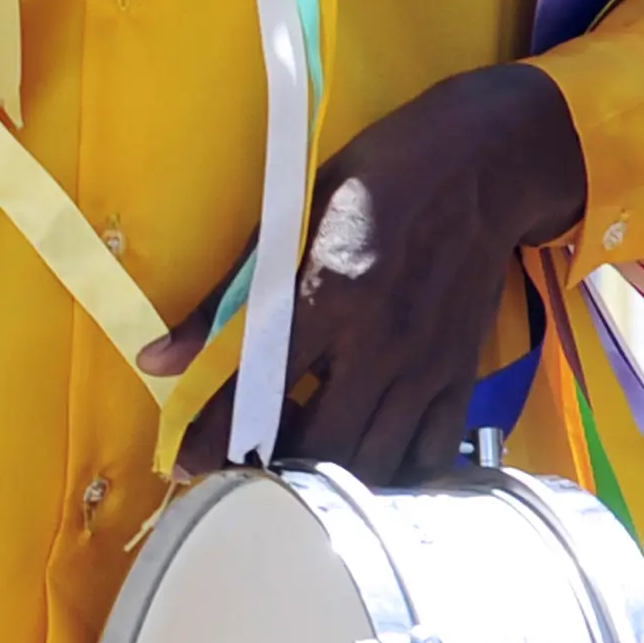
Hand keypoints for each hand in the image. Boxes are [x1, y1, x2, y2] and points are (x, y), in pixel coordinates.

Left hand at [142, 66, 587, 486]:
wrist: (484, 166)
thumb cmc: (380, 180)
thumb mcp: (292, 216)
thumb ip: (228, 295)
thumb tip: (159, 360)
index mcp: (329, 295)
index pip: (257, 389)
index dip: (215, 437)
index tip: (187, 464)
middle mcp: (380, 343)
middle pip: (319, 445)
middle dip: (272, 467)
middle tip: (242, 463)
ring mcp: (427, 366)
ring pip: (373, 461)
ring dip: (328, 475)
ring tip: (298, 466)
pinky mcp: (462, 374)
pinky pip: (432, 454)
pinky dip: (395, 473)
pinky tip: (366, 462)